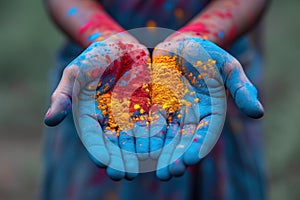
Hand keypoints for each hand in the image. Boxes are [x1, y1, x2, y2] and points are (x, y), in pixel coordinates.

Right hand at [44, 34, 150, 179]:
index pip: (93, 137)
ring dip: (139, 153)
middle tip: (124, 174)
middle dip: (119, 159)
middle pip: (115, 144)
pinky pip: (152, 122)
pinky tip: (163, 146)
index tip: (104, 163)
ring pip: (135, 137)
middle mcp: (110, 120)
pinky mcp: (147, 107)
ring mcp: (130, 115)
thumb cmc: (93, 58)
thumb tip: (49, 120)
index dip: (98, 150)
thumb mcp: (75, 74)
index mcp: (91, 116)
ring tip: (145, 167)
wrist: (119, 47)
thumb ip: (64, 96)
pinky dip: (157, 134)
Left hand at [151, 35, 263, 179]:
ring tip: (148, 167)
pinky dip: (142, 135)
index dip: (199, 146)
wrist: (181, 45)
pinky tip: (133, 146)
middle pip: (184, 141)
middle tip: (168, 174)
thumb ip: (241, 89)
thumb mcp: (228, 67)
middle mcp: (192, 117)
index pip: (206, 134)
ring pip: (164, 136)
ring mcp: (173, 113)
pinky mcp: (155, 106)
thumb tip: (259, 113)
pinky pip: (148, 122)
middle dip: (176, 157)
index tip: (191, 160)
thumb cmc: (207, 54)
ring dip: (157, 152)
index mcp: (211, 113)